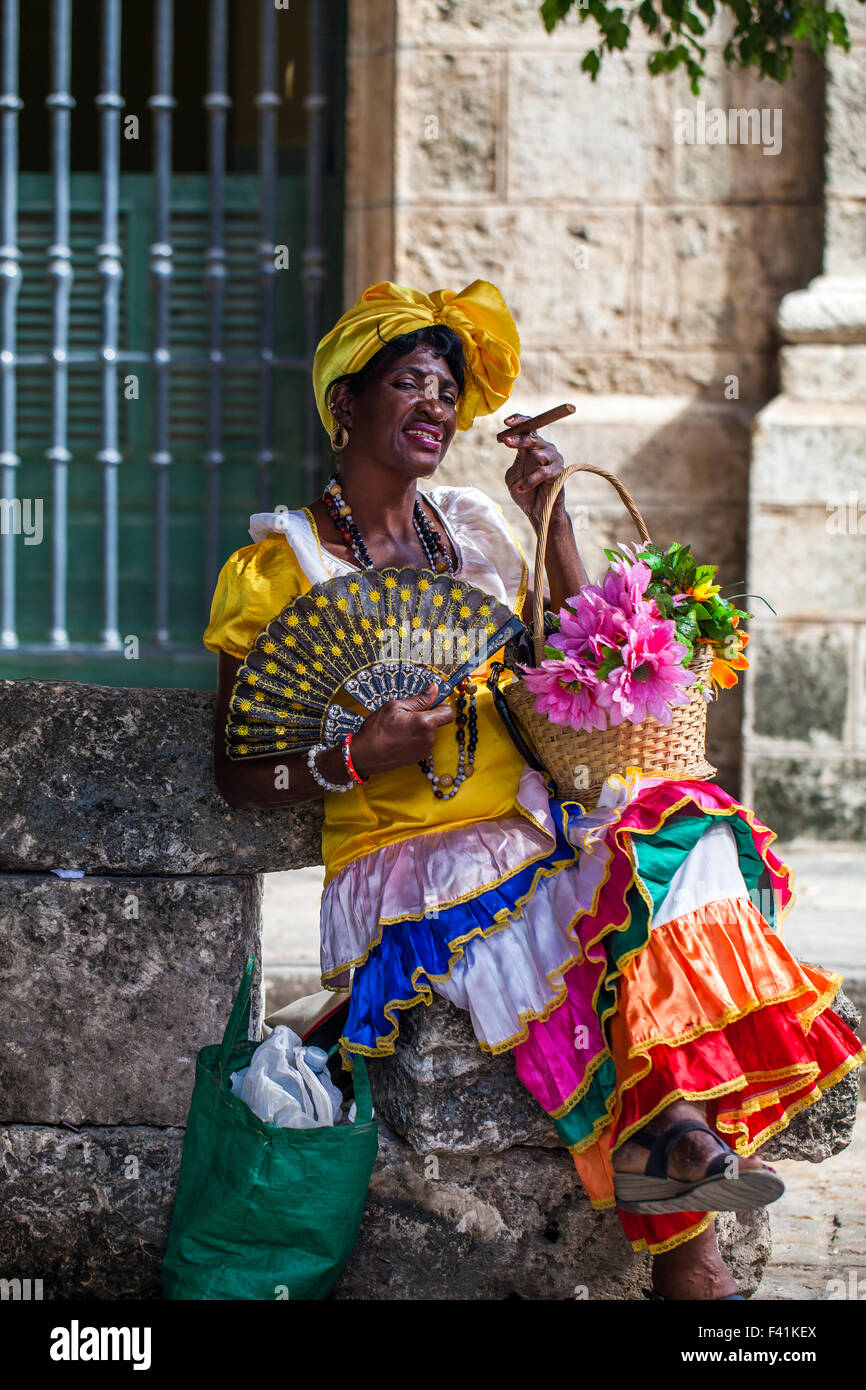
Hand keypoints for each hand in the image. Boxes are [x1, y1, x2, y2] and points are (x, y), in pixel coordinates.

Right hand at [349, 683, 455, 778]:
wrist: (365, 755)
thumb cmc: (377, 731)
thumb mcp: (395, 706)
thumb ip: (419, 699)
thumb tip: (433, 689)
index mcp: (425, 724)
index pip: (448, 712)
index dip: (441, 703)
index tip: (432, 699)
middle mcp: (429, 739)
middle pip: (437, 721)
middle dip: (426, 714)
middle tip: (407, 712)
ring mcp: (424, 750)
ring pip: (429, 731)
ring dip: (420, 726)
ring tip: (400, 725)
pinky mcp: (418, 757)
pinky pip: (422, 741)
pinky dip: (415, 736)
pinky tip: (400, 735)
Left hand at [500, 412, 566, 531]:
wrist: (537, 512)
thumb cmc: (524, 493)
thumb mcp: (515, 475)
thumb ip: (518, 460)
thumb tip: (520, 443)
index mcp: (533, 447)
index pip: (528, 427)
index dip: (519, 421)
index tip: (506, 422)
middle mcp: (545, 449)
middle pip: (532, 436)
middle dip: (518, 439)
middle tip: (505, 442)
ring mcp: (554, 459)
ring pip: (537, 453)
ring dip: (525, 471)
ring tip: (518, 486)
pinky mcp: (559, 471)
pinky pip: (542, 472)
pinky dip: (530, 481)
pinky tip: (522, 489)